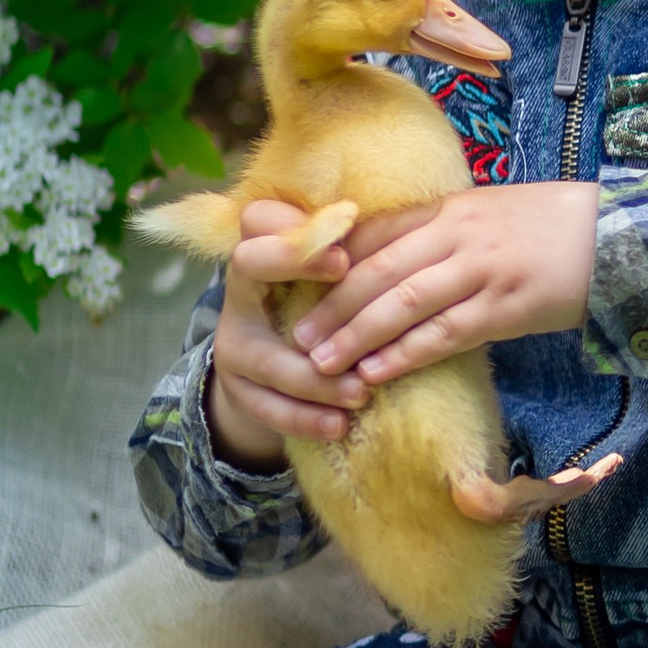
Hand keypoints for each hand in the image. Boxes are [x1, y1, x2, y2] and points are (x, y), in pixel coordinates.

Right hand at [204, 200, 370, 465]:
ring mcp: (235, 341)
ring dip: (317, 381)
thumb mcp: (334, 273)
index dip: (300, 236)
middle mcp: (241, 289)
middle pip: (249, 266)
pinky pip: (267, 407)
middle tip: (354, 319)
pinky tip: (339, 426)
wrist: (276, 361)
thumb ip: (356, 249)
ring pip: (268, 359)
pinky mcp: (239, 388)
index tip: (344, 259)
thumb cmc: (324, 301)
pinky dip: (306, 419)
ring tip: (362, 393)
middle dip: (299, 285)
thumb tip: (412, 221)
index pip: (262, 221)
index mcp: (268, 248)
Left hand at [286, 181, 600, 388]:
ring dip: (356, 336)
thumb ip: (445, 232)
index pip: (375, 233)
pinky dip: (405, 354)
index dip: (330, 264)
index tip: (296, 290)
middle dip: (331, 307)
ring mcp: (483, 269)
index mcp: (452, 207)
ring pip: (402, 304)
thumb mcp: (493, 213)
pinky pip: (445, 334)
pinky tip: (375, 373)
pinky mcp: (507, 306)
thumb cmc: (555, 226)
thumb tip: (393, 259)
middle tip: (296, 339)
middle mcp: (459, 233)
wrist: (620, 233)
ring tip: (322, 364)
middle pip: (377, 270)